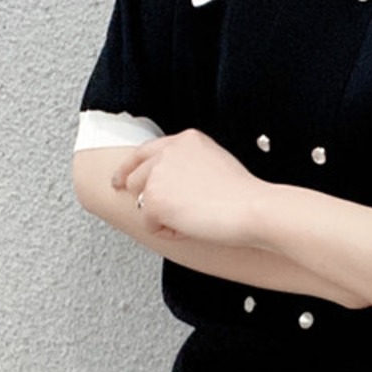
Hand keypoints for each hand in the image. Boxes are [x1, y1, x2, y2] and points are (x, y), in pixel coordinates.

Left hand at [111, 129, 265, 245]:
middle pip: (135, 177)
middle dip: (148, 198)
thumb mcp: (216, 163)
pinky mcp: (154, 200)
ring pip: (143, 203)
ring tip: (195, 217)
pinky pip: (150, 224)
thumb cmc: (244, 195)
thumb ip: (188, 164)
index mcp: (185, 139)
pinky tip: (193, 225)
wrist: (252, 208)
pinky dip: (169, 231)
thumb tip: (170, 182)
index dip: (128, 169)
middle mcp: (168, 151)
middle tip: (165, 213)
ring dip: (164, 216)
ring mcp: (158, 174)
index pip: (145, 151)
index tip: (119, 180)